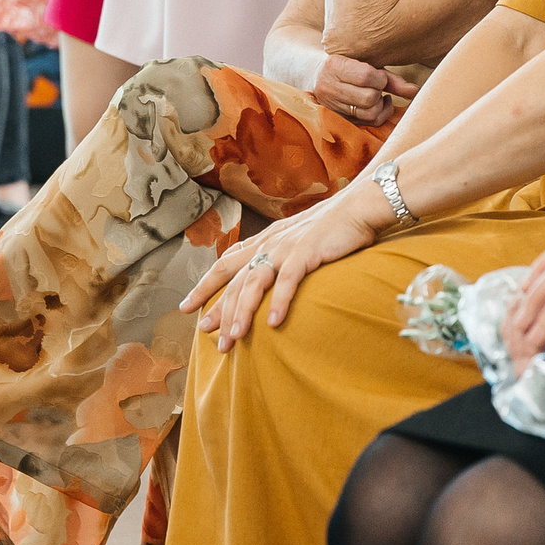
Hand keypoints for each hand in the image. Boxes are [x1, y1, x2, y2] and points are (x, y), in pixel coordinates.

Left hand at [179, 188, 385, 350]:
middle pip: (233, 279)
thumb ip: (278, 255)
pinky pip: (288, 281)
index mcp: (264, 240)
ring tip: (233, 338)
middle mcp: (268, 244)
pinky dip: (279, 302)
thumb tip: (265, 275)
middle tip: (207, 334)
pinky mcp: (307, 252)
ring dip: (241, 312)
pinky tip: (273, 323)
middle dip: (218, 308)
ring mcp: (286, 248)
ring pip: (253, 283)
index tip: (187, 306)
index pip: (225, 264)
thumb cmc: (331, 226)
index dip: (204, 285)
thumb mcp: (296, 239)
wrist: (358, 206)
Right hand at [313, 55, 418, 127]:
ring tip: (377, 95)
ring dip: (379, 106)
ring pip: (368, 114)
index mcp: (333, 66)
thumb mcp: (365, 64)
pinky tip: (377, 104)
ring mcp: (330, 106)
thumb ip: (390, 78)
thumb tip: (415, 91)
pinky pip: (366, 123)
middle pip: (368, 98)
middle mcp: (328, 87)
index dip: (379, 78)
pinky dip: (378, 115)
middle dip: (379, 93)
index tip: (379, 76)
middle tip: (378, 86)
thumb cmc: (347, 65)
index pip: (365, 76)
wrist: (314, 75)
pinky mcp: (336, 118)